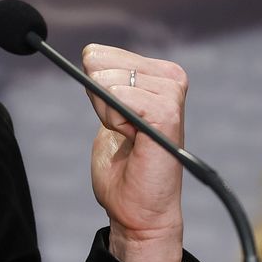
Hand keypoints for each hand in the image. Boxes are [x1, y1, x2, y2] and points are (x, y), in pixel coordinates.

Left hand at [83, 44, 187, 261]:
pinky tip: (133, 139)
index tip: (114, 118)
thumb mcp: (106, 112)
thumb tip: (90, 52)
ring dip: (107, 114)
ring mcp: (171, 93)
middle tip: (122, 131)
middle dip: (99, 100)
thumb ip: (101, 81)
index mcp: (158, 73)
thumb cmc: (123, 168)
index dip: (94, 88)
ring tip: (130, 138)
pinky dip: (115, 120)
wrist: (137, 209)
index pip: (100, 54)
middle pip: (100, 64)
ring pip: (108, 82)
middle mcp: (170, 77)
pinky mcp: (168, 113)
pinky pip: (120, 98)